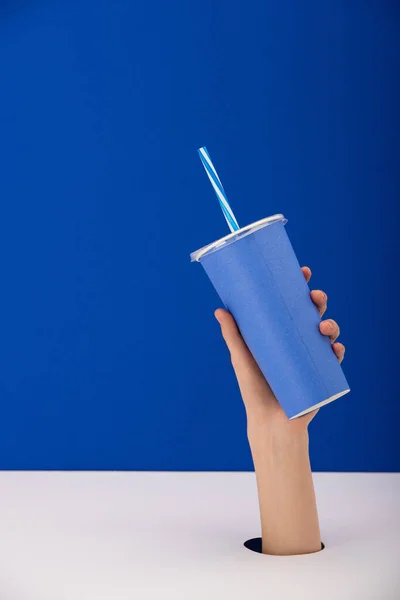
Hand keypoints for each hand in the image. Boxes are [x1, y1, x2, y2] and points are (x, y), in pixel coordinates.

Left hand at [215, 266, 344, 434]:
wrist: (269, 423)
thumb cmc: (253, 389)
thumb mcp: (242, 359)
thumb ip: (232, 335)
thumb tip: (219, 310)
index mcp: (281, 334)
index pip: (292, 304)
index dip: (300, 287)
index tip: (303, 272)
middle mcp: (298, 342)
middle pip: (312, 315)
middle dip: (318, 301)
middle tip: (315, 296)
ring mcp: (311, 358)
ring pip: (327, 334)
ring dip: (331, 324)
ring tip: (323, 327)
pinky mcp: (321, 375)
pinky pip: (334, 359)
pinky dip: (338, 351)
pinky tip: (335, 348)